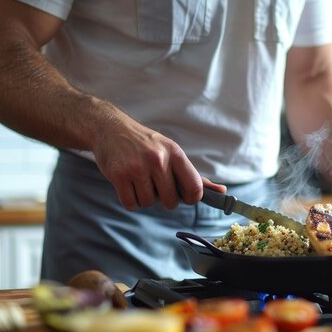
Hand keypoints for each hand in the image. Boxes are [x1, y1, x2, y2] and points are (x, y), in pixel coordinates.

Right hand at [92, 120, 224, 209]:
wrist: (110, 128)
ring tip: (140, 181)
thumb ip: (194, 175)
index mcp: (175, 153)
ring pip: (149, 203)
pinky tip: (129, 186)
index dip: (192, 198)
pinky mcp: (119, 176)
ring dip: (145, 198)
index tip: (185, 196)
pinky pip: (131, 204)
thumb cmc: (146, 144)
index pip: (195, 187)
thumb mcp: (171, 152)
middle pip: (171, 200)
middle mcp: (158, 160)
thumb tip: (221, 192)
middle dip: (165, 199)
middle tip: (157, 186)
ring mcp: (137, 168)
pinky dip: (131, 201)